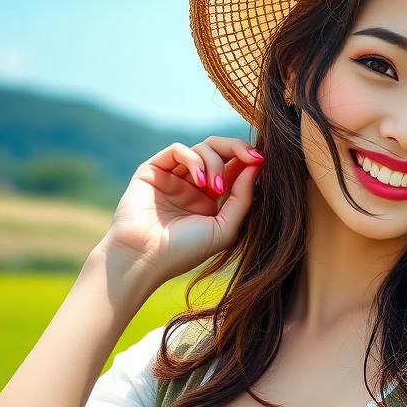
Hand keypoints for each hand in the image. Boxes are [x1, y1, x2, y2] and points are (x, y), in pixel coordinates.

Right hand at [102, 136, 264, 283]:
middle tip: (252, 157)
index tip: (261, 161)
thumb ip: (242, 198)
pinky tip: (199, 181)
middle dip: (237, 149)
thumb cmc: (185, 251)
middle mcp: (193, 185)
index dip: (249, 160)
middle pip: (220, 151)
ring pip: (202, 148)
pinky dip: (193, 159)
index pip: (234, 169)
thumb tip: (257, 166)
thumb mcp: (225, 228)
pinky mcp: (154, 170)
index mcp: (212, 199)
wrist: (144, 258)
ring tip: (213, 188)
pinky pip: (178, 150)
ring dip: (215, 162)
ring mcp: (174, 176)